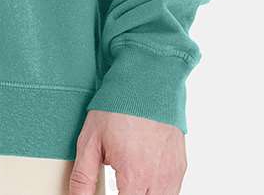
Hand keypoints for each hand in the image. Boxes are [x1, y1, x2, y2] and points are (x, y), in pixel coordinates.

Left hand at [68, 110, 186, 194]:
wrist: (147, 80)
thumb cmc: (117, 107)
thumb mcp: (90, 140)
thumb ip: (83, 177)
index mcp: (134, 176)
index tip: (109, 191)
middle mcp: (157, 180)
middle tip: (118, 185)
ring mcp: (172, 174)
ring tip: (129, 182)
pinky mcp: (180, 167)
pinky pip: (171, 192)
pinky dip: (158, 191)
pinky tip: (144, 179)